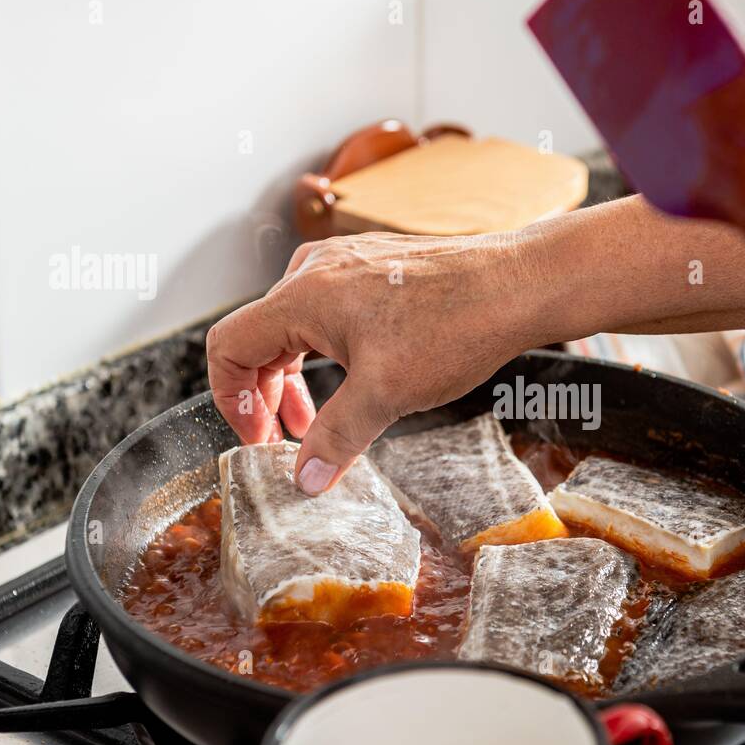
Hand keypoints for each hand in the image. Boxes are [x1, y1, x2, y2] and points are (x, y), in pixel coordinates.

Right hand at [206, 231, 544, 492]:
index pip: (227, 346)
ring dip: (297, 378)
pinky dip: (324, 354)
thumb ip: (336, 438)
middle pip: (258, 337)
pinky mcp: (373, 268)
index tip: (258, 439)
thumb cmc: (456, 325)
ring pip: (293, 327)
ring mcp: (345, 265)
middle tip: (285, 442)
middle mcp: (315, 272)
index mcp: (302, 295)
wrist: (517, 285)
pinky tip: (354, 383)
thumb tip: (305, 479)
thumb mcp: (386, 394)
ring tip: (318, 423)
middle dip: (266, 396)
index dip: (231, 401)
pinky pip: (325, 313)